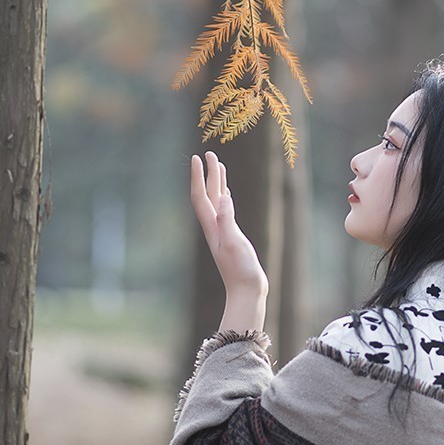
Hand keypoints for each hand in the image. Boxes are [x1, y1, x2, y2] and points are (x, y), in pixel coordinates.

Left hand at [190, 151, 266, 331]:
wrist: (246, 291)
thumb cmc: (241, 270)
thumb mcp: (234, 243)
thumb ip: (228, 221)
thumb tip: (224, 197)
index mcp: (213, 226)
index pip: (201, 196)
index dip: (198, 176)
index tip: (197, 157)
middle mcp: (215, 227)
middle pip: (209, 195)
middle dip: (208, 174)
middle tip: (209, 153)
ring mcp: (223, 232)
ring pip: (217, 201)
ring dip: (217, 183)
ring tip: (218, 166)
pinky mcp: (232, 237)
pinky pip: (226, 211)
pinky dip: (225, 198)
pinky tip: (227, 194)